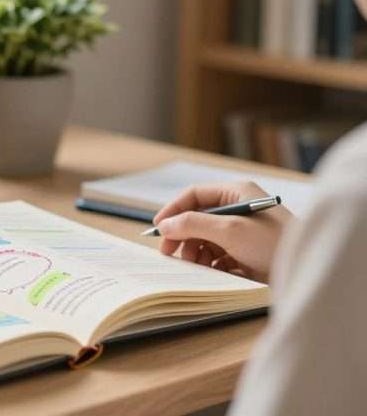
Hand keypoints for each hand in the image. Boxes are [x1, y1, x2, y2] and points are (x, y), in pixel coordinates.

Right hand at [152, 181, 294, 282]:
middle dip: (182, 236)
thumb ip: (193, 224)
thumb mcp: (229, 230)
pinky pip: (218, 254)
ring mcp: (242, 230)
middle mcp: (238, 208)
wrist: (306, 271)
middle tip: (169, 253)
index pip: (195, 195)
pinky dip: (209, 263)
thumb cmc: (273, 244)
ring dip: (195, 252)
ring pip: (206, 238)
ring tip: (194, 265)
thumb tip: (165, 225)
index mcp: (236, 193)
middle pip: (198, 218)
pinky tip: (210, 271)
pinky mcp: (246, 251)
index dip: (174, 210)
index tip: (158, 228)